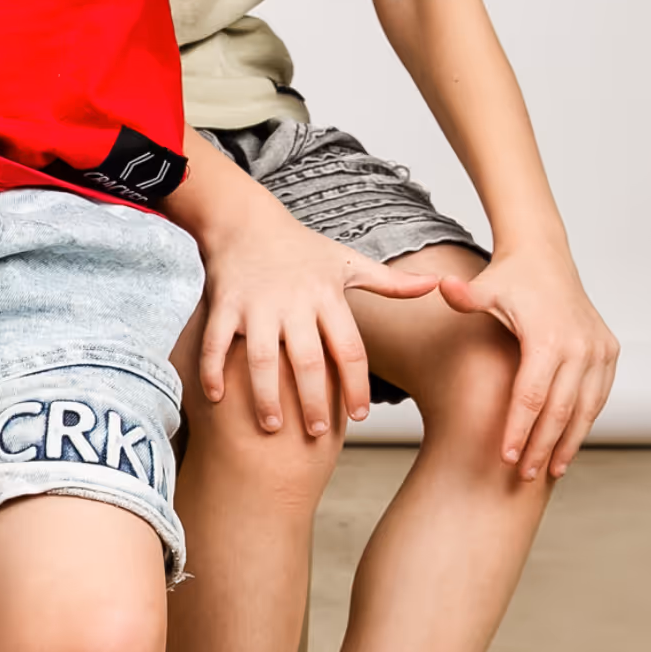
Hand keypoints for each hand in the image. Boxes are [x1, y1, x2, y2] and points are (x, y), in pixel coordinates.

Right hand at [199, 204, 442, 435]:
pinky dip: (213, 371)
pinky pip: (215, 343)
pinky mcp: (224, 304)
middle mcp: (292, 303)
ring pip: (262, 359)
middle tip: (317, 432)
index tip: (359, 416)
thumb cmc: (300, 246)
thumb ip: (391, 283)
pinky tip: (216, 398)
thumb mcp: (347, 261)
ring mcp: (255, 305)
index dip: (357, 386)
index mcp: (326, 297)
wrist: (245, 219)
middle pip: (308, 362)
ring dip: (266, 396)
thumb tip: (437, 285)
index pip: (349, 349)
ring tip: (273, 426)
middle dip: (314, 401)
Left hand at [440, 249, 617, 480]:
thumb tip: (442, 287)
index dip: (518, 430)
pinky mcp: (609, 351)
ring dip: (569, 442)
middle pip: (559, 410)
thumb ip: (463, 297)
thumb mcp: (483, 287)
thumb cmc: (508, 278)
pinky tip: (569, 442)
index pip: (531, 396)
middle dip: (541, 446)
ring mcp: (598, 350)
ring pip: (585, 408)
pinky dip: (584, 421)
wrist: (544, 257)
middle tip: (524, 476)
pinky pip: (598, 395)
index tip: (506, 458)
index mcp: (548, 338)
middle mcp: (580, 347)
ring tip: (550, 470)